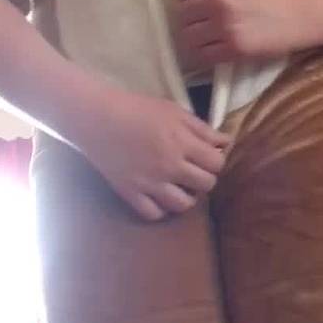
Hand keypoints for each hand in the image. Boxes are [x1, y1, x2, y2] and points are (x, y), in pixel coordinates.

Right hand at [53, 86, 227, 220]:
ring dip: (186, 197)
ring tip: (179, 187)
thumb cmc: (137, 109)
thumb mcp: (174, 111)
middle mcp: (169, 166)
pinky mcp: (129, 192)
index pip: (217, 163)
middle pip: (206, 185)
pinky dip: (160, 209)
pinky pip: (153, 213)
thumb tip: (225, 143)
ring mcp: (148, 182)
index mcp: (182, 143)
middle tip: (193, 171)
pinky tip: (158, 198)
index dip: (216, 160)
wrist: (96, 117)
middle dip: (204, 178)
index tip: (205, 157)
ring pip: (183, 205)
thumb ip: (202, 129)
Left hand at [174, 0, 321, 67]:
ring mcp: (226, 26)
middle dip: (192, 15)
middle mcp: (220, 0)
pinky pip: (201, 55)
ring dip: (195, 34)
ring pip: (188, 35)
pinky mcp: (234, 48)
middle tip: (207, 16)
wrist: (298, 12)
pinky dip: (203, 53)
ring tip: (209, 31)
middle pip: (183, 13)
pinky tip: (213, 46)